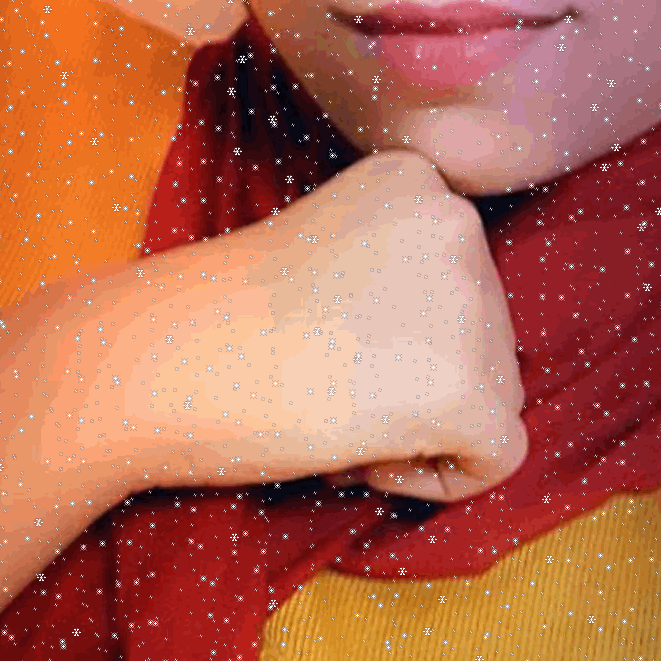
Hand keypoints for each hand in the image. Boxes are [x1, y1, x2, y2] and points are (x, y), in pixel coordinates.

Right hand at [146, 150, 526, 501]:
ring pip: (495, 396)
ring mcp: (470, 303)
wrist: (164, 359)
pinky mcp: (469, 389)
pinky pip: (496, 458)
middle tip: (323, 384)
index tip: (324, 341)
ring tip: (333, 411)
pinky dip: (438, 478)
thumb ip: (397, 278)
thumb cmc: (221, 318)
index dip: (397, 333)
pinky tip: (362, 456)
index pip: (456, 285)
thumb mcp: (329, 255)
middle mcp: (459, 223)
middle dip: (416, 379)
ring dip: (423, 425)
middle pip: (486, 338)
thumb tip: (443, 349)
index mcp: (420, 181)